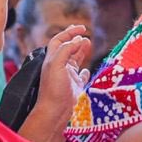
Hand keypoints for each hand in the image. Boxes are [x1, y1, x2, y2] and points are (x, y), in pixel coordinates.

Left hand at [19, 24, 91, 141]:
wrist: (55, 113)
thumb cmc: (53, 90)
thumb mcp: (57, 65)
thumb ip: (66, 50)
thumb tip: (78, 39)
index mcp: (52, 60)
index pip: (59, 41)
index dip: (69, 33)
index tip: (82, 28)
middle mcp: (59, 67)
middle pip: (66, 49)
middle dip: (75, 40)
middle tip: (85, 33)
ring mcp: (67, 78)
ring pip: (74, 60)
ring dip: (81, 51)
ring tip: (88, 44)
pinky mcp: (75, 88)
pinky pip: (80, 77)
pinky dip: (84, 72)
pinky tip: (87, 70)